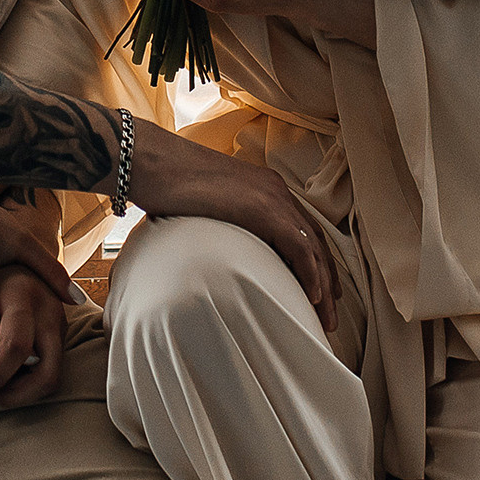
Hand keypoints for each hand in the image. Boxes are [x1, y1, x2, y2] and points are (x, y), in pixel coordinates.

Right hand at [127, 118, 339, 333]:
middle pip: (315, 240)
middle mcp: (275, 189)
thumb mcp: (203, 205)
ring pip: (313, 247)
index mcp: (264, 186)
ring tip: (325, 318)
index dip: (316, 262)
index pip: (302, 229)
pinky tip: (312, 297)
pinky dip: (310, 274)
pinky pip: (299, 247)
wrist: (150, 161)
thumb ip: (220, 224)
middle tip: (329, 314)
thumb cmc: (165, 182)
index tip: (319, 293)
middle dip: (326, 280)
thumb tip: (213, 253)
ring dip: (323, 285)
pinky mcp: (262, 209)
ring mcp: (271, 197)